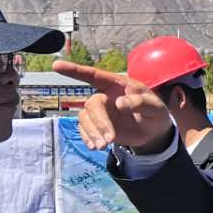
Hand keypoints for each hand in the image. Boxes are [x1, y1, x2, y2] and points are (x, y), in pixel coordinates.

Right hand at [53, 62, 171, 152]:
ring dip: (93, 132)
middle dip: (99, 122)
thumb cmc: (155, 113)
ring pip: (85, 118)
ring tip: (104, 146)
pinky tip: (95, 146)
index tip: (56, 66)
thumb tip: (120, 103)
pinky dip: (88, 137)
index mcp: (118, 85)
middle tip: (110, 140)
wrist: (153, 131)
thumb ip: (141, 103)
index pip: (94, 75)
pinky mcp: (97, 125)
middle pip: (92, 104)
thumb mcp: (156, 107)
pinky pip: (84, 129)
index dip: (75, 70)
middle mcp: (105, 95)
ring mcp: (100, 111)